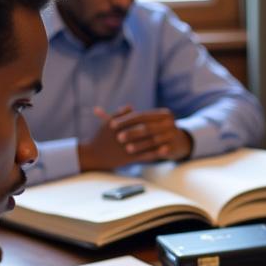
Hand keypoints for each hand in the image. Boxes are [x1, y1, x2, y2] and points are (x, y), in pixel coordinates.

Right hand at [77, 105, 192, 170]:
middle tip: (172, 123)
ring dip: (160, 140)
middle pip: (144, 128)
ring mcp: (125, 147)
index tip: (165, 113)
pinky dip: (155, 152)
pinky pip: (145, 155)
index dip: (153, 115)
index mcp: (118, 124)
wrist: (93, 156)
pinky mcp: (128, 158)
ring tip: (172, 137)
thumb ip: (119, 114)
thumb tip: (131, 106)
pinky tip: (165, 151)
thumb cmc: (101, 138)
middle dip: (159, 126)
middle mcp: (122, 135)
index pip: (138, 117)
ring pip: (146, 142)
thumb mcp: (107, 124)